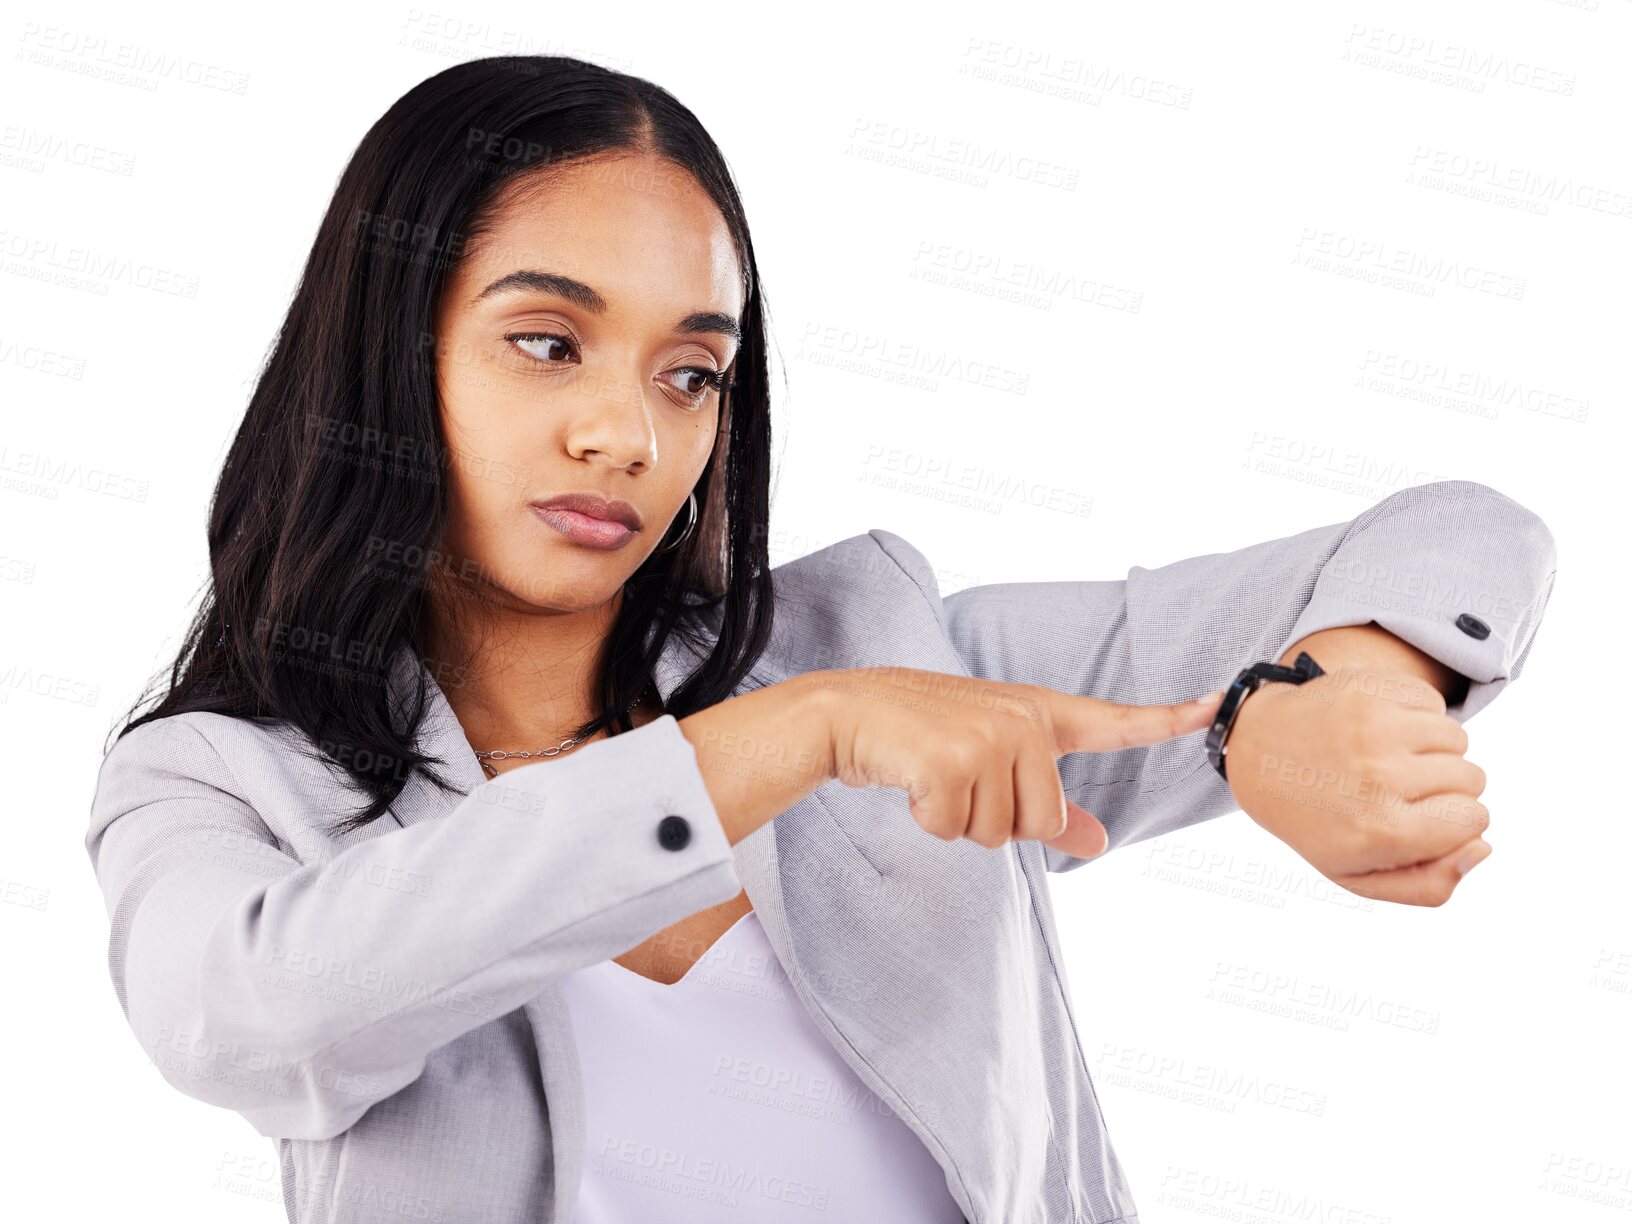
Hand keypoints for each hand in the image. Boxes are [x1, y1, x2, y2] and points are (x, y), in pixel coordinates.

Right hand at [817, 667, 1221, 859]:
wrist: (849, 711)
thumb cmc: (923, 737)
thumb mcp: (993, 762)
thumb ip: (1050, 804)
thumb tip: (1100, 844)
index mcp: (1039, 715)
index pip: (1115, 721)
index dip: (1169, 718)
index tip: (1218, 702)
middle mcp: (1024, 720)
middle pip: (1042, 822)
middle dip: (996, 821)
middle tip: (958, 782)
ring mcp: (991, 736)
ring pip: (999, 833)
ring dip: (958, 821)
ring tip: (933, 777)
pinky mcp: (954, 759)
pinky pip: (957, 831)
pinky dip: (929, 820)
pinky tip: (913, 781)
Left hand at [1223, 663, 1490, 905]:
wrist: (1259, 756)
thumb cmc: (1319, 821)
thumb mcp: (1360, 875)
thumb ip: (1430, 885)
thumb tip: (1483, 849)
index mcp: (1380, 830)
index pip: (1474, 822)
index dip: (1455, 823)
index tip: (1421, 818)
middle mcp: (1378, 776)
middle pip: (1472, 777)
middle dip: (1446, 786)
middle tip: (1397, 788)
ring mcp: (1372, 726)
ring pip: (1457, 736)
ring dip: (1434, 748)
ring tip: (1389, 758)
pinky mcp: (1366, 688)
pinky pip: (1433, 700)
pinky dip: (1417, 714)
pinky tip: (1380, 730)